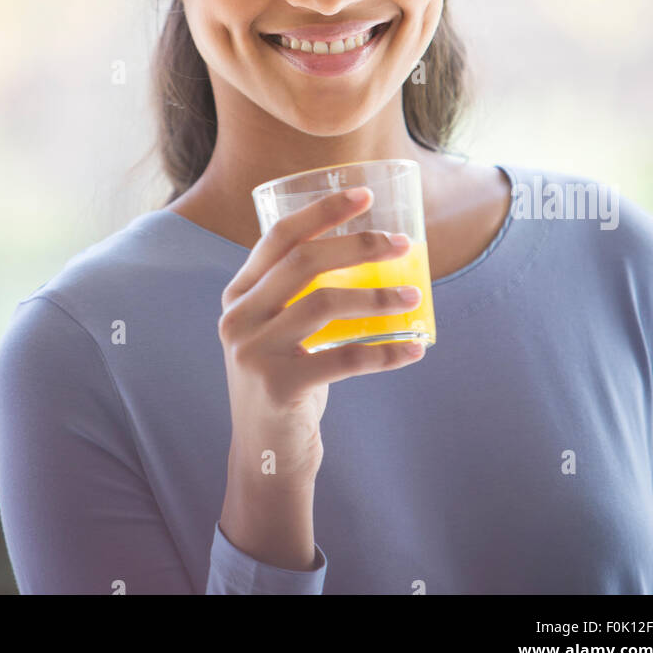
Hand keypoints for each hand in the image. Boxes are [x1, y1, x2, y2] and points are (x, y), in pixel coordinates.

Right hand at [217, 186, 424, 485]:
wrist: (264, 458)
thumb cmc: (285, 383)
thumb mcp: (277, 332)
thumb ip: (300, 296)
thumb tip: (373, 254)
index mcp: (238, 295)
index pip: (278, 237)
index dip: (322, 212)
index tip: (363, 194)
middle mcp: (237, 318)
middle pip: (303, 262)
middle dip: (358, 244)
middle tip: (401, 243)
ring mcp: (253, 353)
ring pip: (325, 304)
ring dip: (379, 296)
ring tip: (414, 296)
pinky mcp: (278, 388)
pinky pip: (344, 359)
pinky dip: (385, 352)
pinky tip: (414, 348)